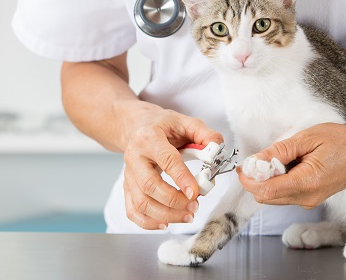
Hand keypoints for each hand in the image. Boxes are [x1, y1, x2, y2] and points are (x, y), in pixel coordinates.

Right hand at [122, 108, 223, 229]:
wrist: (138, 127)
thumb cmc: (162, 126)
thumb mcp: (185, 122)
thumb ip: (204, 134)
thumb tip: (218, 150)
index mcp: (149, 138)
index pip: (166, 160)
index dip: (182, 178)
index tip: (196, 192)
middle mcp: (134, 157)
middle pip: (149, 186)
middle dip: (174, 201)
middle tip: (195, 206)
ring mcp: (128, 174)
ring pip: (141, 202)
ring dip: (165, 214)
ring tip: (187, 216)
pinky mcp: (127, 187)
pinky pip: (132, 210)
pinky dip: (147, 222)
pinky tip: (165, 223)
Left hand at [237, 123, 345, 208]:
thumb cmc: (342, 141)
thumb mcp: (307, 138)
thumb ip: (279, 151)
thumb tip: (256, 161)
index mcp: (307, 182)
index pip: (267, 191)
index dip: (249, 180)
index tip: (243, 167)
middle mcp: (307, 198)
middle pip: (267, 197)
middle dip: (257, 180)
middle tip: (260, 159)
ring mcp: (310, 201)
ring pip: (274, 197)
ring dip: (268, 180)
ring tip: (279, 159)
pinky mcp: (311, 199)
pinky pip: (285, 195)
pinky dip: (278, 182)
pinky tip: (287, 165)